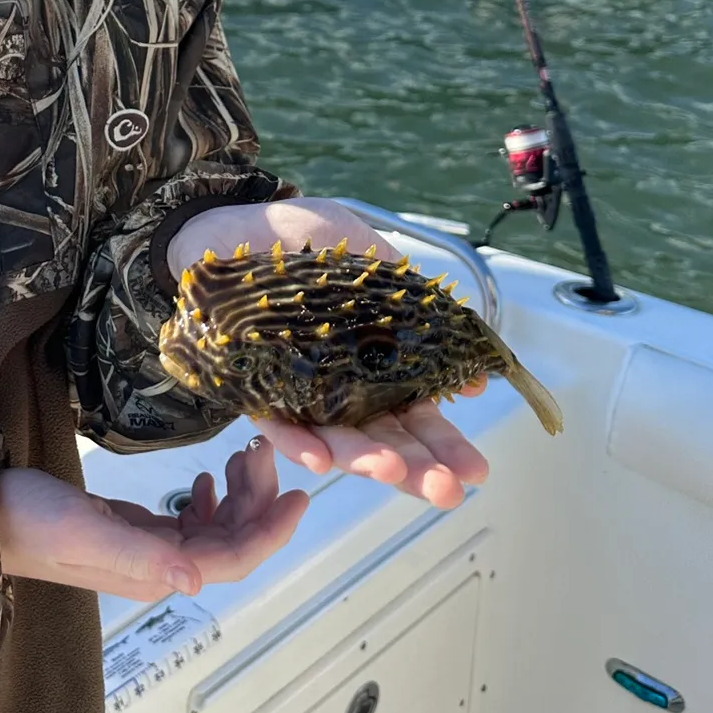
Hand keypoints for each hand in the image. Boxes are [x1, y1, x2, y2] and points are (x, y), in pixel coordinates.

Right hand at [0, 437, 308, 600]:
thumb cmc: (30, 522)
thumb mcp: (85, 533)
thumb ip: (142, 555)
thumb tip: (196, 580)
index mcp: (155, 572)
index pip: (232, 558)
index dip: (271, 531)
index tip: (299, 493)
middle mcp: (158, 567)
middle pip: (230, 541)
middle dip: (257, 499)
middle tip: (262, 448)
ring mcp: (146, 550)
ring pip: (214, 528)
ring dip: (238, 495)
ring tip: (243, 453)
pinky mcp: (132, 531)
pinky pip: (189, 521)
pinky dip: (209, 497)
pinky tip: (209, 476)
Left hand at [167, 196, 490, 509]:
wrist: (236, 221)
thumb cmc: (306, 238)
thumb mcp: (376, 261)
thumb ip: (420, 307)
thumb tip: (474, 365)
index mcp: (376, 367)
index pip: (416, 419)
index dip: (445, 446)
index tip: (475, 473)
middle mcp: (340, 390)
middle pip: (383, 441)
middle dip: (416, 469)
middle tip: (447, 492)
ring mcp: (297, 392)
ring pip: (333, 440)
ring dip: (362, 460)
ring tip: (392, 472)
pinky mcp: (251, 387)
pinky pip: (274, 422)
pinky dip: (296, 443)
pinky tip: (320, 460)